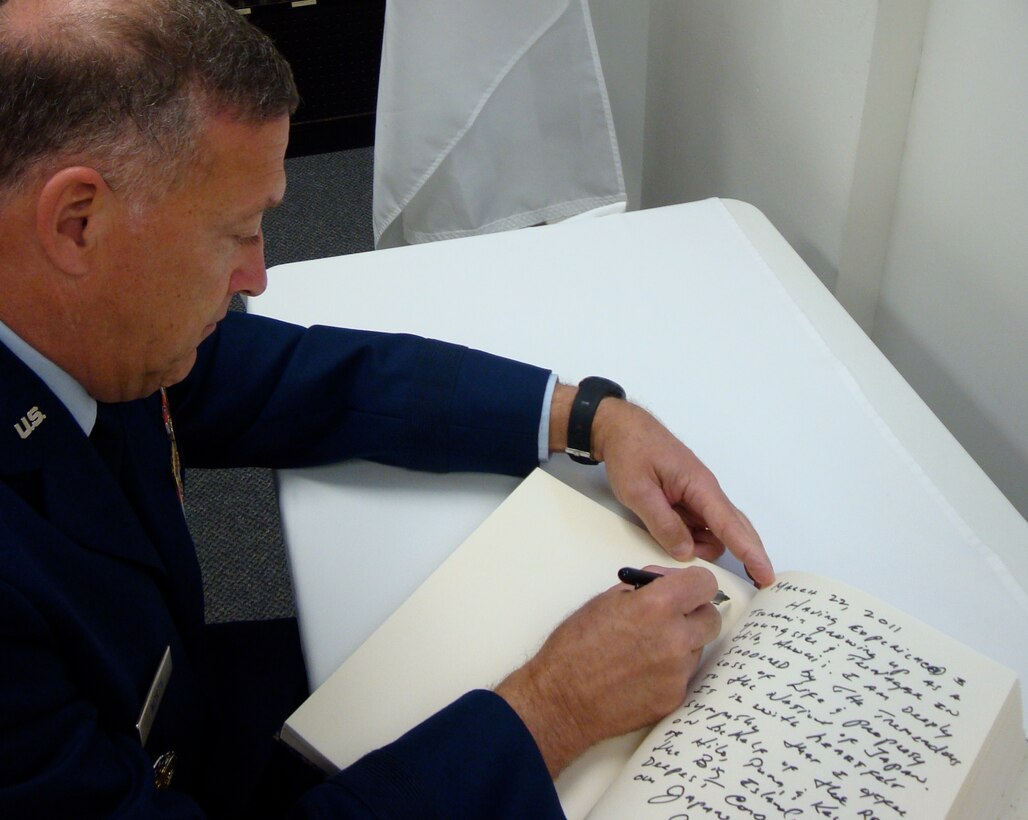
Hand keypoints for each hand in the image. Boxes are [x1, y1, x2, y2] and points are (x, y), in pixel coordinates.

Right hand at [495, 566, 720, 776]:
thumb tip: (666, 584)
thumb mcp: (605, 600)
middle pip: (711, 617)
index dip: (695, 584)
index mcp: (657, 606)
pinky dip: (670, 670)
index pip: (705, 584)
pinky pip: (684, 674)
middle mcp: (675, 638)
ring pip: (698, 647)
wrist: (561, 698)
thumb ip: (644, 589)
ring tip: (646, 648)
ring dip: (682, 643)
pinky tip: (641, 672)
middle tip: (670, 618)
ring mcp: (678, 671)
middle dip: (694, 613)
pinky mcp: (675, 697)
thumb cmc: (574, 647)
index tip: (688, 589)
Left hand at [550, 384, 773, 586]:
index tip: (765, 574)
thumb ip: (663, 523)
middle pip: (734, 528)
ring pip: (713, 530)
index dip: (749, 552)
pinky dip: (691, 537)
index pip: (730, 524)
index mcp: (699, 485)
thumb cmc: (630, 451)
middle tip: (755, 582)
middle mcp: (704, 490)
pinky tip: (674, 539)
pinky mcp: (686, 499)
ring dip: (701, 546)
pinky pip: (697, 524)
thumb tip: (685, 552)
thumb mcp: (638, 490)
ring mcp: (696, 495)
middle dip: (746, 553)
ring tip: (671, 544)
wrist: (620, 427)